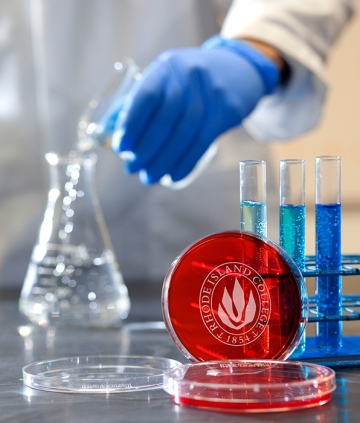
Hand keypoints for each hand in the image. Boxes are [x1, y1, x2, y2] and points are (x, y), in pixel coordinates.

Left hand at [112, 38, 279, 184]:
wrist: (236, 71)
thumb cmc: (189, 82)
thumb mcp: (167, 78)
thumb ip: (143, 102)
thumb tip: (118, 139)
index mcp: (167, 67)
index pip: (145, 96)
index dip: (131, 124)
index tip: (120, 147)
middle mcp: (189, 77)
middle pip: (165, 120)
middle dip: (145, 150)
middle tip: (131, 168)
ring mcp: (211, 93)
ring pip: (184, 135)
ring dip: (163, 162)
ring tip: (149, 177)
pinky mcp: (226, 111)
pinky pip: (203, 143)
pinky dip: (185, 163)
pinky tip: (172, 176)